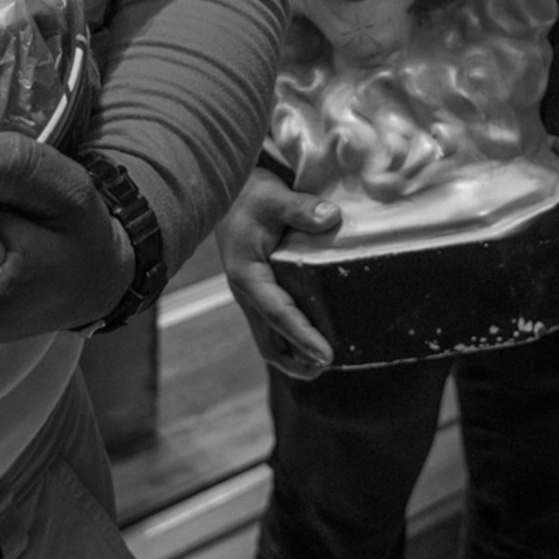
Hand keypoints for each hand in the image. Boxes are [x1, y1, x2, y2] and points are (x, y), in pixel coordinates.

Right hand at [216, 167, 340, 378]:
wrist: (227, 194)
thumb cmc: (250, 196)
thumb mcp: (273, 197)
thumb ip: (300, 208)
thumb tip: (331, 217)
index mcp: (248, 275)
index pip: (278, 313)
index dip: (302, 336)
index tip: (327, 357)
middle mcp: (248, 293)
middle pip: (270, 343)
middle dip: (298, 361)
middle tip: (330, 364)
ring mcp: (252, 297)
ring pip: (271, 340)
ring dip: (295, 356)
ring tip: (327, 361)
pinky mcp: (259, 294)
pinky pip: (274, 328)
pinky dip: (293, 340)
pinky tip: (318, 336)